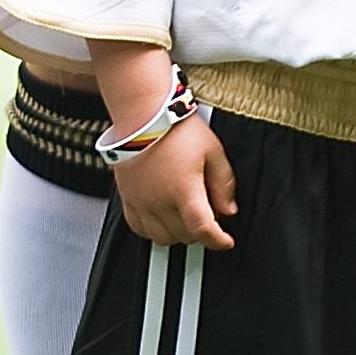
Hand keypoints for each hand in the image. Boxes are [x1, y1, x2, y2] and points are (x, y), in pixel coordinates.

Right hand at [114, 117, 235, 248]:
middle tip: (207, 212)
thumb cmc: (175, 128)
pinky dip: (154, 230)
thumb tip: (228, 209)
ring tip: (185, 216)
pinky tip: (163, 218)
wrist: (142, 114)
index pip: (203, 229)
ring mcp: (140, 201)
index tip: (225, 240)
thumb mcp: (213, 151)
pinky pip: (139, 228)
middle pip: (184, 236)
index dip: (218, 241)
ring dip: (178, 234)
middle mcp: (159, 200)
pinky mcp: (127, 198)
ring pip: (162, 238)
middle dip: (201, 231)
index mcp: (183, 189)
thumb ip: (223, 184)